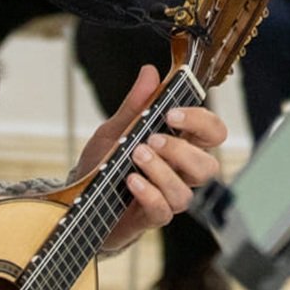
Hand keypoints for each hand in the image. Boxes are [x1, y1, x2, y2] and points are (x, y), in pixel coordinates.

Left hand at [73, 66, 227, 250]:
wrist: (77, 199)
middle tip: (152, 140)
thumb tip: (150, 72)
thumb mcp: (115, 130)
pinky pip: (163, 211)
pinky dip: (149, 193)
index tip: (173, 114)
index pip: (212, 133)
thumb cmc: (104, 165)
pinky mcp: (151, 217)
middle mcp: (180, 173)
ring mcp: (168, 197)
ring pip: (186, 191)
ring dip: (162, 171)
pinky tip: (131, 181)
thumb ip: (136, 106)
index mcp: (179, 146)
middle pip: (209, 165)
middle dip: (182, 151)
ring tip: (137, 157)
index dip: (201, 122)